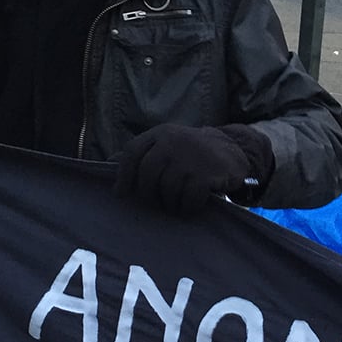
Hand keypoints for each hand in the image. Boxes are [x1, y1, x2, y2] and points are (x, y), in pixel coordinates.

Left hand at [114, 124, 272, 213]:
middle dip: (148, 194)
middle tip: (156, 203)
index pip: (132, 152)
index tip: (120, 194)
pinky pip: (188, 199)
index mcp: (161, 134)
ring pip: (167, 190)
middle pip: (147, 174)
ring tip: (177, 203)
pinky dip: (188, 207)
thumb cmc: (192, 154)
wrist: (233, 150)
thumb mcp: (167, 145)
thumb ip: (142, 153)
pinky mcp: (207, 173)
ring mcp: (191, 157)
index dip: (123, 175)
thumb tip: (108, 164)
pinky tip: (192, 204)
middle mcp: (173, 141)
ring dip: (170, 203)